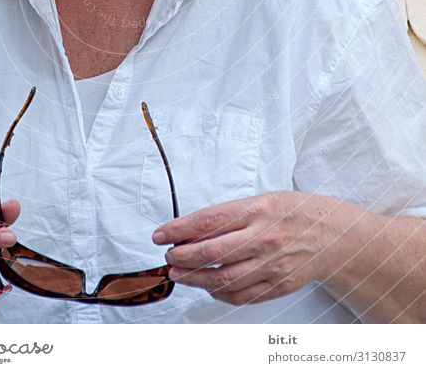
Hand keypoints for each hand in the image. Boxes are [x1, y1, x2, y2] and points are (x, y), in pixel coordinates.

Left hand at [152, 191, 359, 305]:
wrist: (334, 234)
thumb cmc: (294, 212)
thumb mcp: (262, 200)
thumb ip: (229, 216)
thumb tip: (192, 231)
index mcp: (257, 209)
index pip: (208, 221)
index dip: (179, 230)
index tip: (161, 235)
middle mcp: (263, 237)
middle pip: (211, 253)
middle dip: (182, 257)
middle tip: (169, 257)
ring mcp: (271, 264)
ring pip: (223, 279)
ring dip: (195, 278)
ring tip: (180, 274)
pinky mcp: (277, 284)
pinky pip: (241, 295)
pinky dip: (219, 293)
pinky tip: (208, 286)